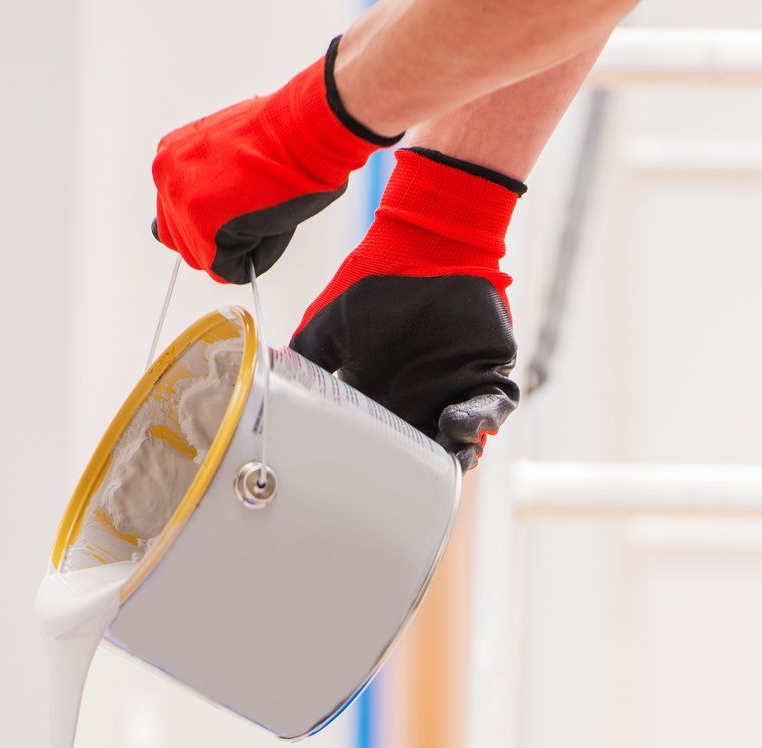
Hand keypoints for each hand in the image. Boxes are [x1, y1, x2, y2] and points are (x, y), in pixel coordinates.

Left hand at [151, 36, 397, 283]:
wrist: (303, 130)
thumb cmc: (284, 136)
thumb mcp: (234, 150)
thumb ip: (213, 181)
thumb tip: (221, 214)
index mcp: (172, 156)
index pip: (177, 213)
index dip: (213, 220)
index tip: (239, 209)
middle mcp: (166, 176)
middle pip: (183, 241)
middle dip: (219, 240)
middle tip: (254, 214)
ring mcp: (181, 203)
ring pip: (204, 258)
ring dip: (236, 248)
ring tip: (262, 213)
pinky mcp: (203, 228)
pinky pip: (226, 269)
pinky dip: (252, 259)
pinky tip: (269, 223)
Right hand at [290, 148, 524, 469]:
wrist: (418, 244)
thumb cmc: (369, 283)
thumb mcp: (326, 330)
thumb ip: (305, 365)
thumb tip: (268, 398)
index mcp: (385, 397)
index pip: (386, 446)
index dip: (383, 470)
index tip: (371, 484)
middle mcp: (422, 399)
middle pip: (428, 452)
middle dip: (425, 473)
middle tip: (415, 488)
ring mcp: (456, 386)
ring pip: (464, 438)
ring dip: (458, 454)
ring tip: (446, 459)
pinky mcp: (487, 371)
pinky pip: (493, 405)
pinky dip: (481, 419)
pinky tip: (461, 424)